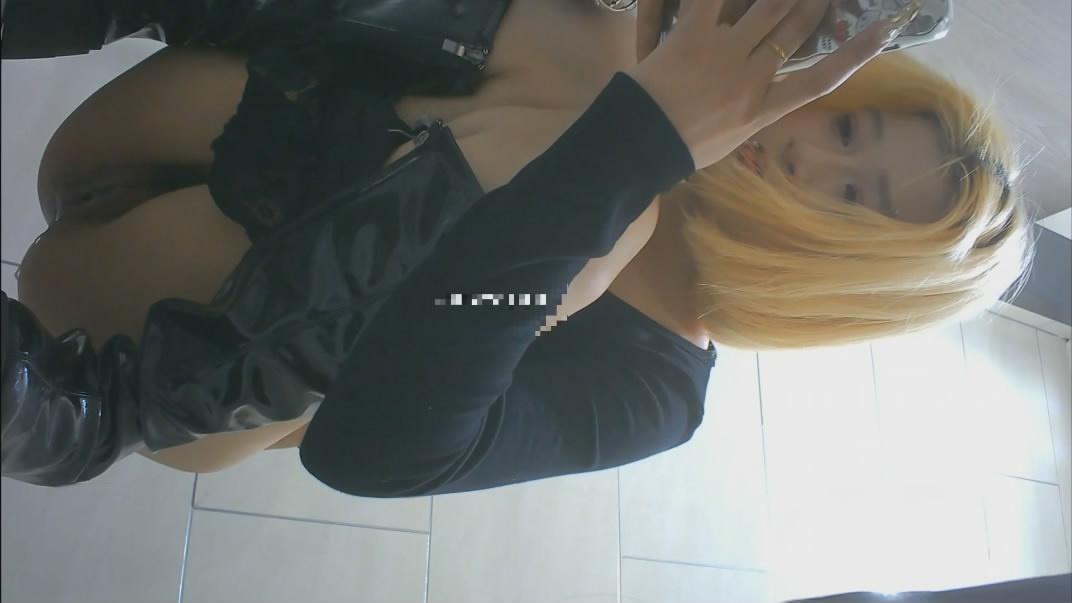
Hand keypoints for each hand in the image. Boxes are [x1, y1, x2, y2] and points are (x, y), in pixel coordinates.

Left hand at [625, 0, 900, 171]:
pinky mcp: (693, 35)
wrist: (639, 146)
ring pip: (767, 7)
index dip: (856, 53)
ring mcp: (724, 53)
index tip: (883, 30)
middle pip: (794, 30)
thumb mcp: (727, 140)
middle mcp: (752, 78)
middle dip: (812, 3)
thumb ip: (750, 112)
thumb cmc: (679, 148)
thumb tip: (766, 98)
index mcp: (763, 109)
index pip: (821, 80)